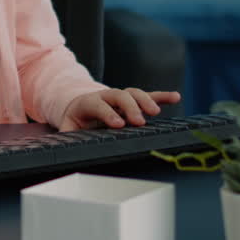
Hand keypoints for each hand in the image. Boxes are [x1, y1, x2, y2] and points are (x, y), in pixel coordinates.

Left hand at [58, 88, 181, 130]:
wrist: (79, 106)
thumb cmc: (75, 120)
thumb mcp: (67, 128)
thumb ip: (67, 135)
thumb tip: (64, 146)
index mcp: (88, 103)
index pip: (99, 105)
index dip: (108, 113)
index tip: (118, 124)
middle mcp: (106, 97)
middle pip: (119, 95)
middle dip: (130, 107)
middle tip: (139, 122)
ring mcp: (120, 97)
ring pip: (133, 93)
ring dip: (145, 100)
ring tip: (155, 112)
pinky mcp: (133, 101)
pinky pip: (148, 95)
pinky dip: (162, 96)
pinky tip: (175, 97)